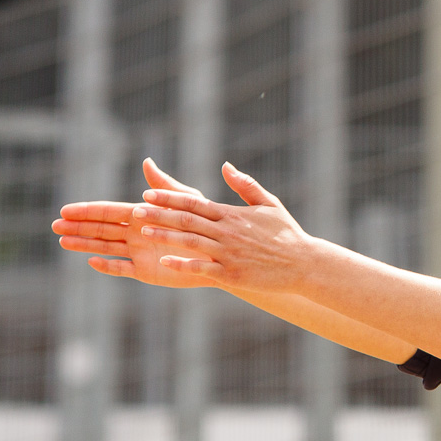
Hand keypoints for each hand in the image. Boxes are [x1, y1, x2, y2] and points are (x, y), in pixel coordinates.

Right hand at [51, 158, 219, 288]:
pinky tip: (92, 262)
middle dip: (78, 227)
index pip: (108, 212)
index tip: (65, 210)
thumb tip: (147, 162)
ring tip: (63, 242)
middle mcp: (135, 234)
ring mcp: (139, 254)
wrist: (219, 252)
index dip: (86, 211)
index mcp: (141, 215)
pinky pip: (123, 269)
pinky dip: (108, 267)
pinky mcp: (147, 272)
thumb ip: (165, 187)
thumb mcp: (186, 202)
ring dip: (85, 245)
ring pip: (106, 248)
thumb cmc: (205, 224)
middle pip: (101, 230)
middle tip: (54, 226)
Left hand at [130, 162, 318, 292]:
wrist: (306, 264)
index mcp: (233, 215)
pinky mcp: (233, 274)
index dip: (169, 198)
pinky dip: (183, 264)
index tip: (149, 194)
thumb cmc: (288, 235)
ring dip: (165, 237)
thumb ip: (246, 185)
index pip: (195, 203)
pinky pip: (202, 268)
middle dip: (158, 215)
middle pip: (186, 220)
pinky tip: (165, 262)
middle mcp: (228, 232)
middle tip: (134, 211)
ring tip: (142, 233)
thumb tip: (225, 166)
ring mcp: (229, 254)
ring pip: (190, 242)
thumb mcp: (270, 204)